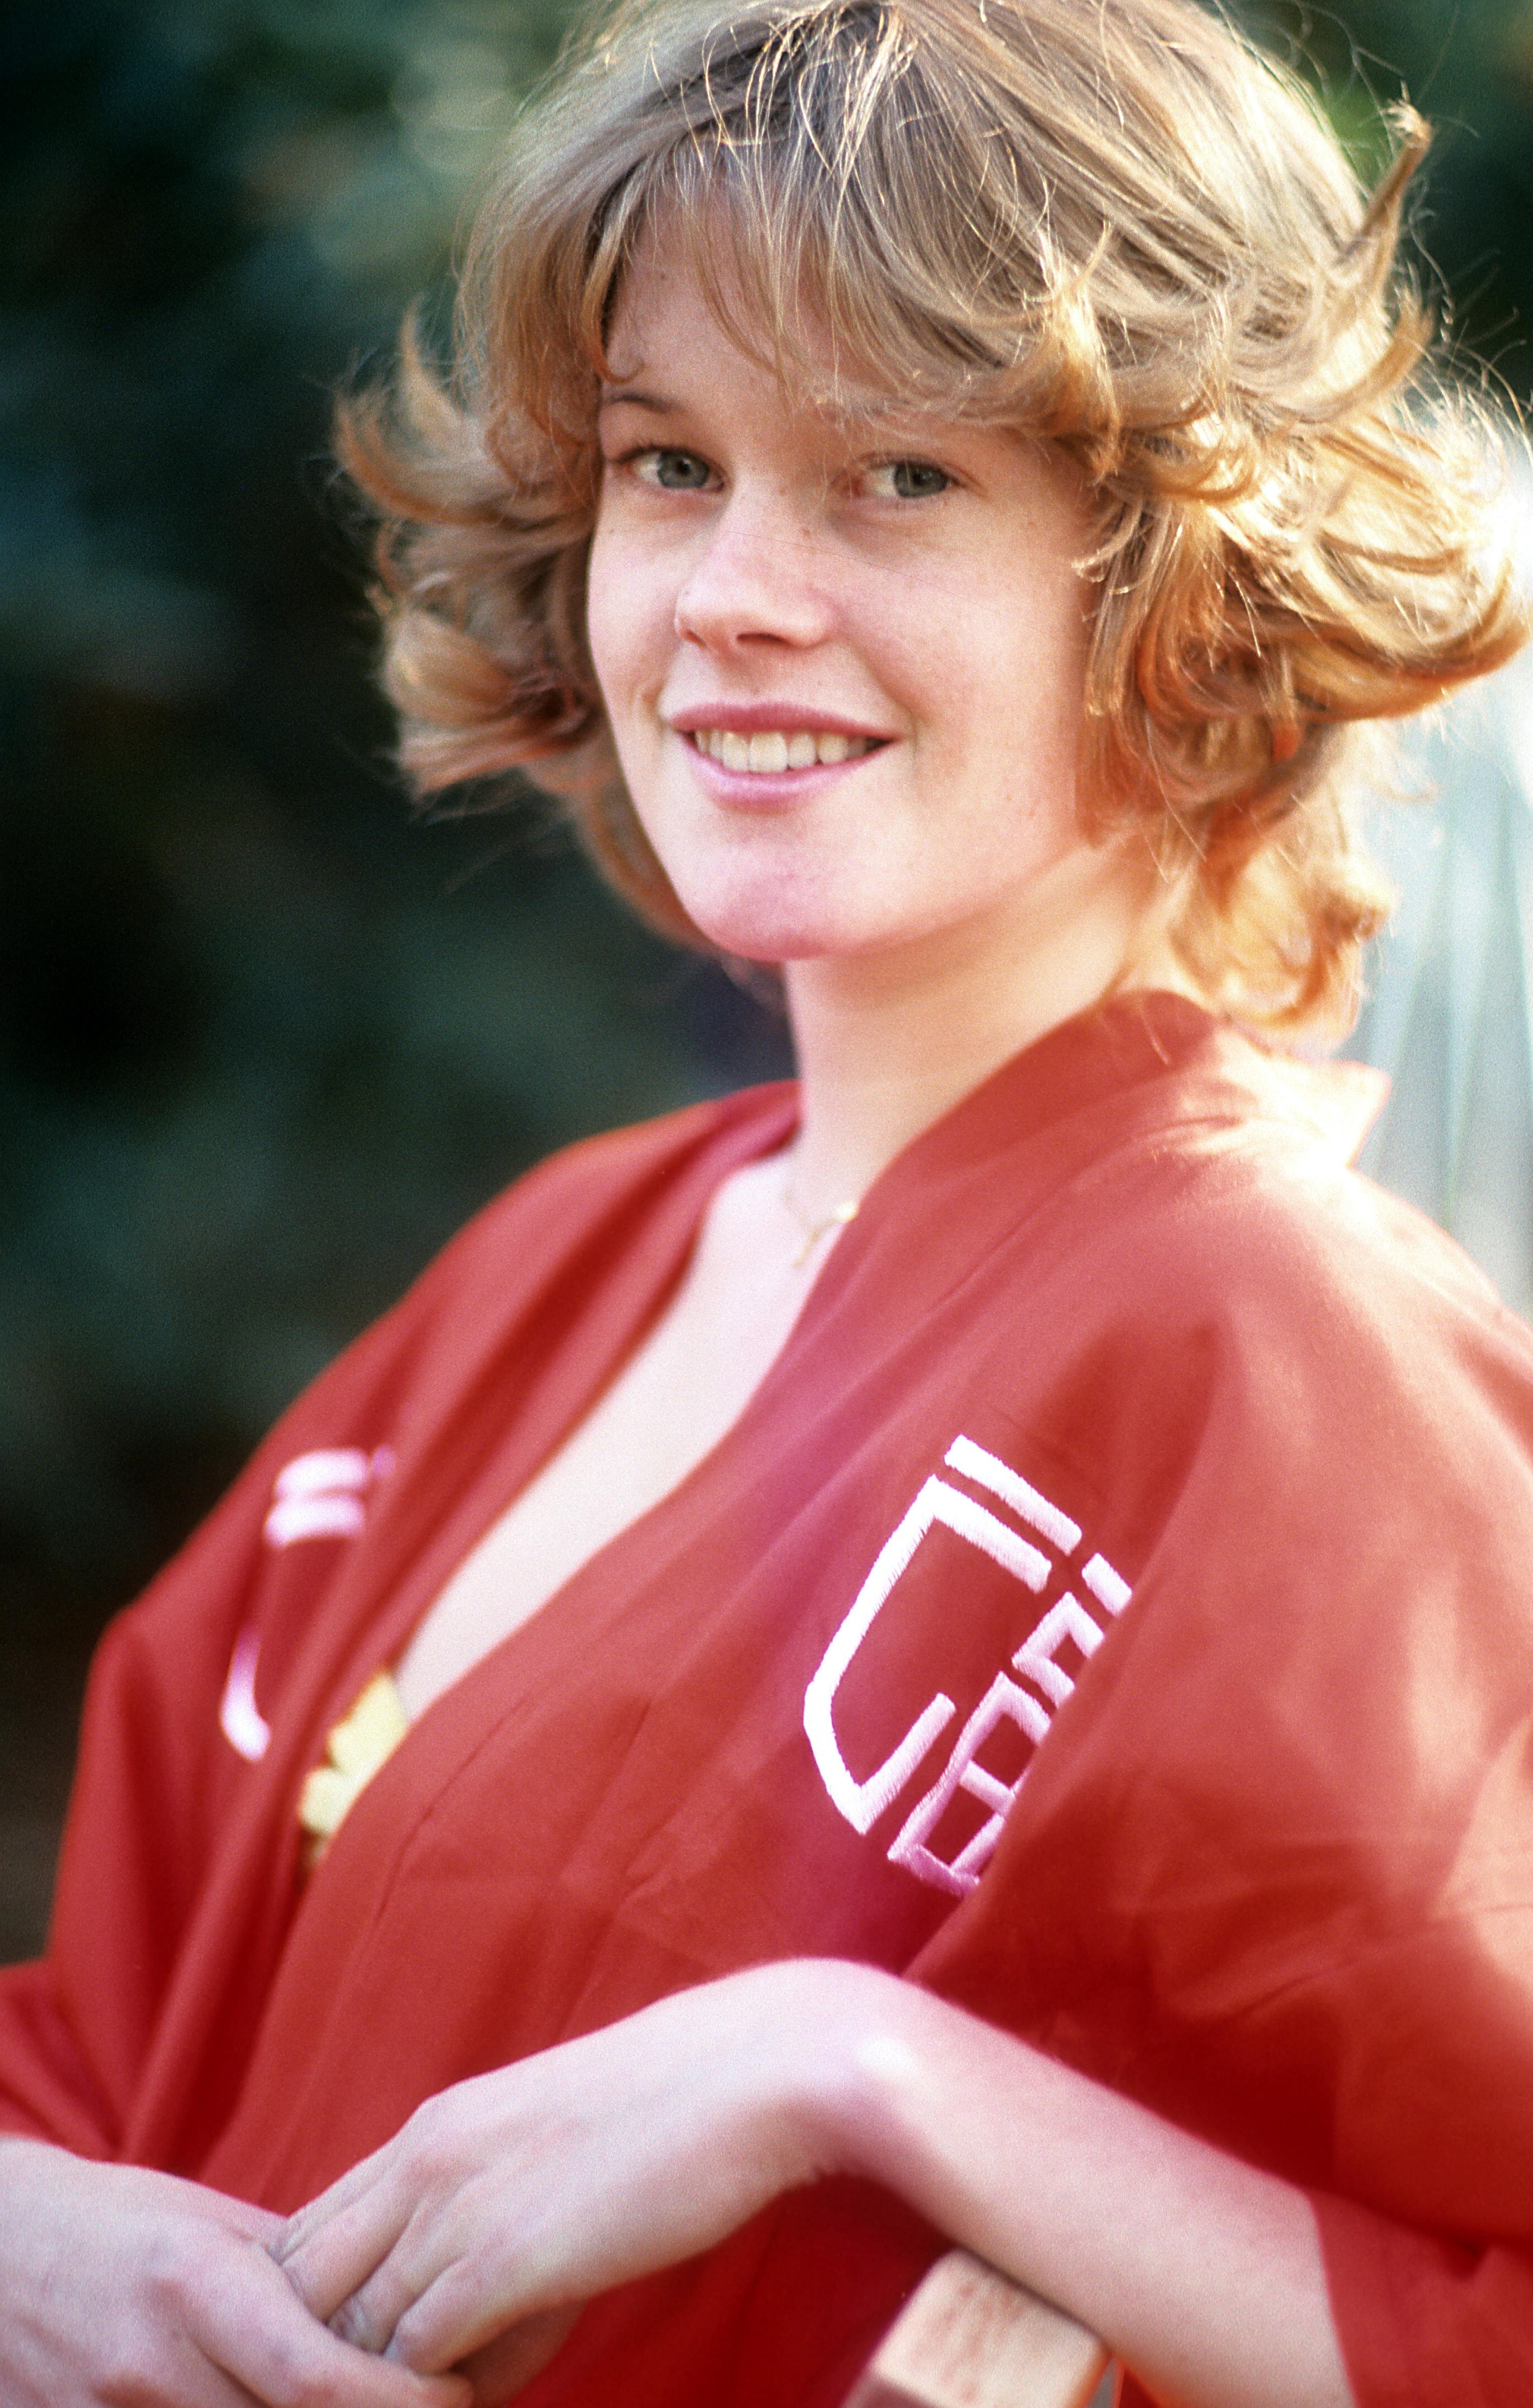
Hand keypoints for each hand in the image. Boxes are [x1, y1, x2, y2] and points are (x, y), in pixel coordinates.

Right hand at [0, 2137, 471, 2407]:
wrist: (0, 2251)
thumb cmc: (121, 2224)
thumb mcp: (214, 2228)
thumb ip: (299, 2270)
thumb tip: (401, 2300)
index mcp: (196, 2286)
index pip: (317, 2382)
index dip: (402, 2402)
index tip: (456, 2392)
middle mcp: (154, 2366)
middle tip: (436, 2405)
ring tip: (364, 2407)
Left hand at [274, 1963, 855, 2387]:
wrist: (752, 2068)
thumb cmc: (676, 2109)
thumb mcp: (549, 2140)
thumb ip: (496, 2203)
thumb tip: (478, 2299)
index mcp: (433, 2128)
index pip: (309, 2236)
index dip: (326, 2307)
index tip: (373, 2350)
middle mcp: (423, 2161)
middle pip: (302, 2288)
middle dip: (330, 2355)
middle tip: (399, 2383)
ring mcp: (455, 2210)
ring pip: (350, 2337)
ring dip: (389, 2385)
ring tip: (458, 2391)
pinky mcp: (502, 2264)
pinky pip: (416, 2365)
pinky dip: (439, 2397)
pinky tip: (499, 2390)